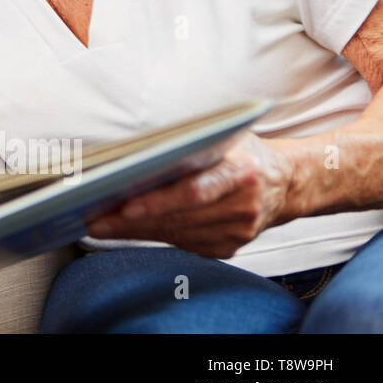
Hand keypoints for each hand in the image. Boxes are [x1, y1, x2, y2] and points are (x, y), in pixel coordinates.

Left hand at [86, 133, 293, 257]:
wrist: (287, 182)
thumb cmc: (243, 152)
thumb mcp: (223, 136)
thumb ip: (189, 145)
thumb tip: (134, 155)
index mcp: (241, 171)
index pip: (194, 191)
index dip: (158, 202)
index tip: (124, 207)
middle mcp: (242, 205)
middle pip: (179, 218)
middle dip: (132, 221)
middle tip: (94, 218)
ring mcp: (238, 231)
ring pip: (177, 235)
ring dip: (136, 231)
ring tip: (102, 224)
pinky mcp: (231, 246)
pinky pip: (185, 243)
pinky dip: (155, 235)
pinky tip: (129, 229)